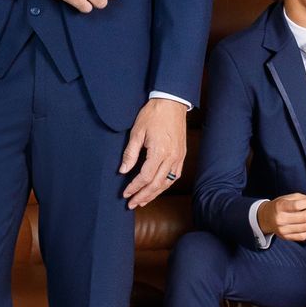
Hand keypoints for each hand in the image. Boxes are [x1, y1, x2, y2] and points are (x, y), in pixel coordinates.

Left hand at [120, 96, 188, 211]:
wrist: (172, 102)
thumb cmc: (153, 115)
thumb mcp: (137, 132)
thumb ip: (130, 153)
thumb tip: (123, 171)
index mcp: (159, 152)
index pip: (145, 177)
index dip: (134, 187)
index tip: (125, 193)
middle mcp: (171, 157)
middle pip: (157, 184)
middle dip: (143, 196)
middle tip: (132, 204)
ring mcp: (179, 157)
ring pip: (167, 183)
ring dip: (154, 194)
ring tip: (143, 201)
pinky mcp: (182, 155)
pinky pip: (175, 176)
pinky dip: (165, 185)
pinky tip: (158, 189)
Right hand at [259, 193, 305, 242]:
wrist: (266, 218)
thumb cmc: (280, 205)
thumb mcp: (289, 198)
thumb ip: (304, 198)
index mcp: (279, 207)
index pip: (298, 205)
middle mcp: (280, 219)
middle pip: (304, 217)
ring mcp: (283, 230)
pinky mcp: (286, 237)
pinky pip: (303, 236)